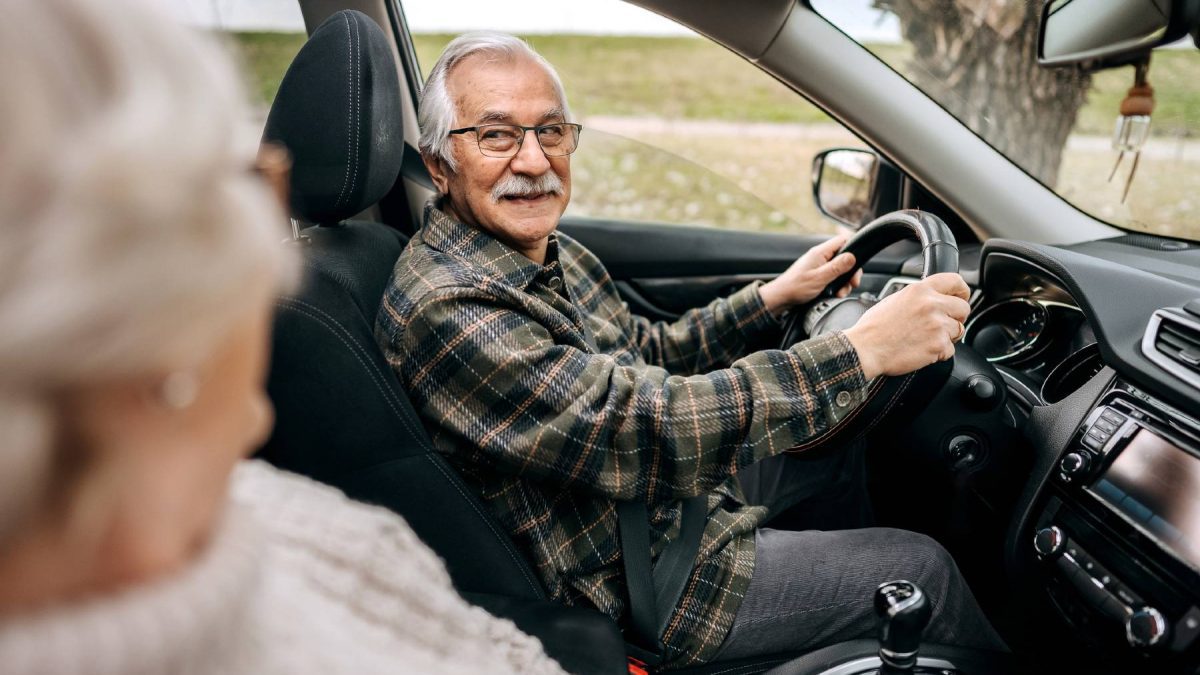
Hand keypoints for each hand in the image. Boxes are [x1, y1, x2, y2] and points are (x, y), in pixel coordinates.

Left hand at [759, 234, 861, 315]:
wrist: (781, 298)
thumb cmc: (795, 287)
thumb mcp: (819, 278)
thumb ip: (837, 267)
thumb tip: (852, 257)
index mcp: (820, 252)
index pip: (843, 240)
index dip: (853, 249)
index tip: (857, 264)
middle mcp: (821, 257)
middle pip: (845, 257)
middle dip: (851, 272)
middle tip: (852, 283)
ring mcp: (820, 266)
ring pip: (841, 269)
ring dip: (844, 282)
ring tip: (840, 292)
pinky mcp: (818, 275)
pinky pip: (833, 277)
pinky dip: (837, 286)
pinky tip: (835, 293)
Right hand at [842, 273, 970, 379]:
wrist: (865, 349)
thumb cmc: (873, 328)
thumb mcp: (894, 300)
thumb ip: (918, 297)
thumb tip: (933, 299)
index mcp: (919, 290)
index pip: (955, 281)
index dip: (962, 291)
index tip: (961, 297)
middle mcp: (931, 304)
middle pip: (963, 308)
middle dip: (956, 317)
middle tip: (942, 325)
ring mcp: (937, 325)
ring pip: (959, 330)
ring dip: (947, 336)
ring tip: (926, 339)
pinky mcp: (938, 344)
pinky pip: (951, 349)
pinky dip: (939, 353)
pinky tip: (922, 350)